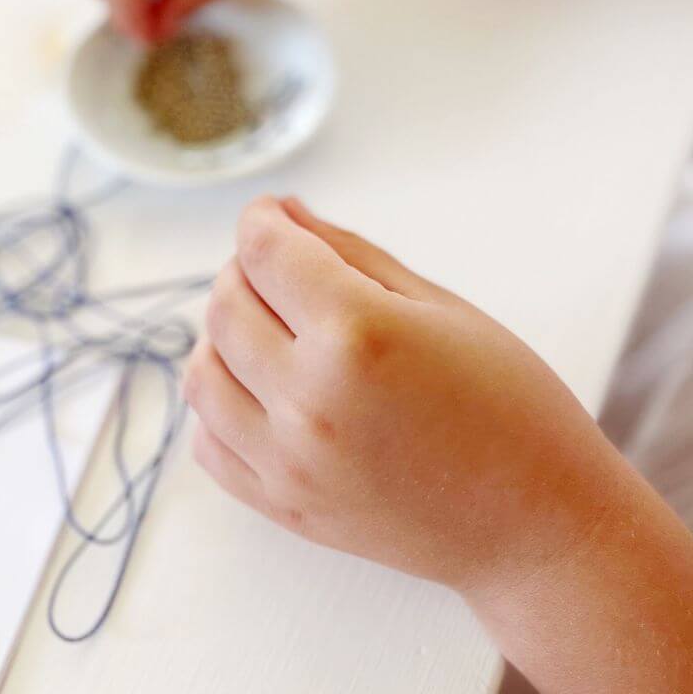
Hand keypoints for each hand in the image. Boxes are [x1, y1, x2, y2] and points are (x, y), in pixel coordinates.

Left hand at [184, 195, 625, 594]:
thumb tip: (284, 213)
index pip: (265, 252)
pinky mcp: (284, 507)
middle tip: (279, 269)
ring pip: (202, 372)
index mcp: (358, 336)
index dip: (261, 219)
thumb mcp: (440, 306)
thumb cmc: (510, 407)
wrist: (538, 527)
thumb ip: (350, 252)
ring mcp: (290, 462)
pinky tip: (260, 388)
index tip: (270, 214)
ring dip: (222, 335)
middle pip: (225, 305)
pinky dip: (221, 403)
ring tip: (268, 329)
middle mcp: (310, 400)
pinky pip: (209, 441)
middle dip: (242, 269)